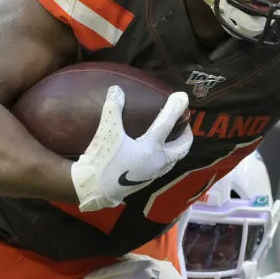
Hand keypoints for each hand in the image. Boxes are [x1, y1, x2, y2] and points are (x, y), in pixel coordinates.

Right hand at [71, 86, 192, 211]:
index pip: (167, 123)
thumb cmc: (102, 160)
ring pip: (174, 160)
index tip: (183, 96)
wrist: (93, 189)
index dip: (176, 107)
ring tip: (173, 137)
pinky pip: (163, 167)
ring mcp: (153, 174)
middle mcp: (158, 162)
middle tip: (184, 122)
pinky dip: (166, 156)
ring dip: (177, 147)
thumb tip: (116, 89)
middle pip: (182, 148)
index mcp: (151, 148)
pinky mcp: (145, 181)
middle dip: (186, 134)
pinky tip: (155, 152)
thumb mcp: (107, 132)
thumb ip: (113, 109)